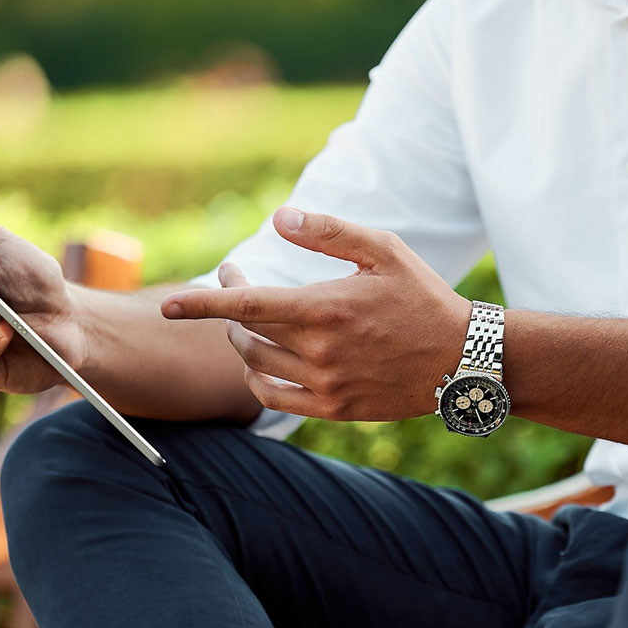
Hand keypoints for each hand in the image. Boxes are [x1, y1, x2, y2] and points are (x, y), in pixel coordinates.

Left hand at [160, 207, 471, 420]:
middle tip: (238, 282)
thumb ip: (328, 232)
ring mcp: (325, 385)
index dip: (201, 304)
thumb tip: (278, 218)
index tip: (166, 305)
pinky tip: (258, 363)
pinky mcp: (333, 409)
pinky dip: (255, 379)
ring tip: (250, 320)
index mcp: (325, 308)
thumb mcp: (383, 250)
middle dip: (228, 308)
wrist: (460, 360)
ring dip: (241, 340)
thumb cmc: (422, 297)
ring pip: (256, 364)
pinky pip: (273, 399)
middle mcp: (319, 351)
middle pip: (246, 333)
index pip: (247, 305)